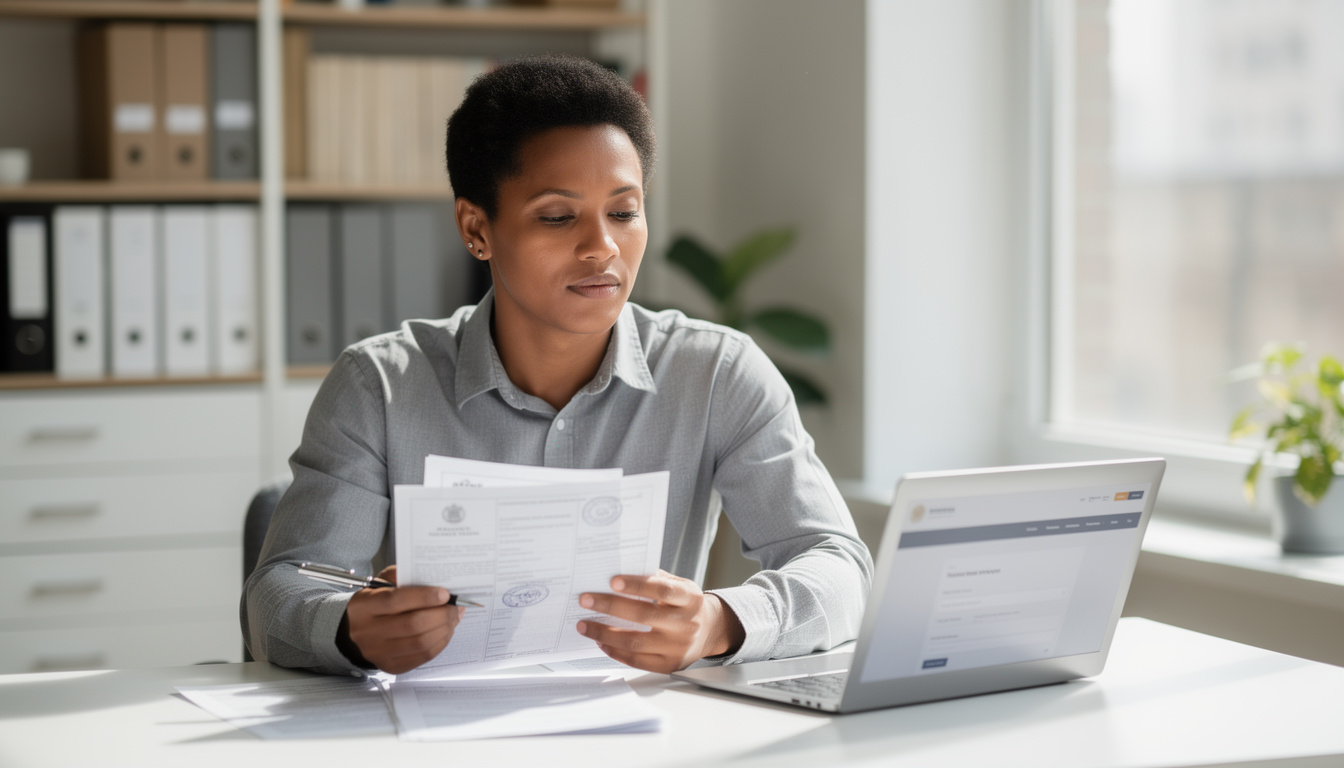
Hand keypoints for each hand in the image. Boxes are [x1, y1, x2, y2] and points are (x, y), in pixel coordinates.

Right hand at [343, 565, 464, 674]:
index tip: (445, 593)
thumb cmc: (375, 602)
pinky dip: (440, 643)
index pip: (395, 601)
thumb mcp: (381, 582)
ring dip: (444, 629)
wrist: (357, 631)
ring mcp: (378, 652)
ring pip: (420, 643)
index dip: (424, 597)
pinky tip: (446, 631)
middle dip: (441, 614)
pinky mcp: (391, 666)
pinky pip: (423, 656)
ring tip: (454, 617)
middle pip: (412, 625)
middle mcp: (367, 631)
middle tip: (455, 606)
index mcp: (363, 606)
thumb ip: (402, 576)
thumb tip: (433, 580)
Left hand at [577, 570, 744, 673]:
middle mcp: (685, 624)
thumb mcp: (680, 585)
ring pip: (636, 642)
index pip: (662, 590)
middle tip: (586, 600)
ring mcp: (677, 647)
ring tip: (584, 625)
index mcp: (689, 599)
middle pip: (644, 616)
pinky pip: (637, 661)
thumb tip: (618, 573)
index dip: (637, 586)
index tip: (612, 580)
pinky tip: (601, 641)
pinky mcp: (668, 664)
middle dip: (610, 607)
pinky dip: (615, 651)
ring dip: (605, 633)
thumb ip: (655, 579)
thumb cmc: (686, 604)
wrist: (710, 630)